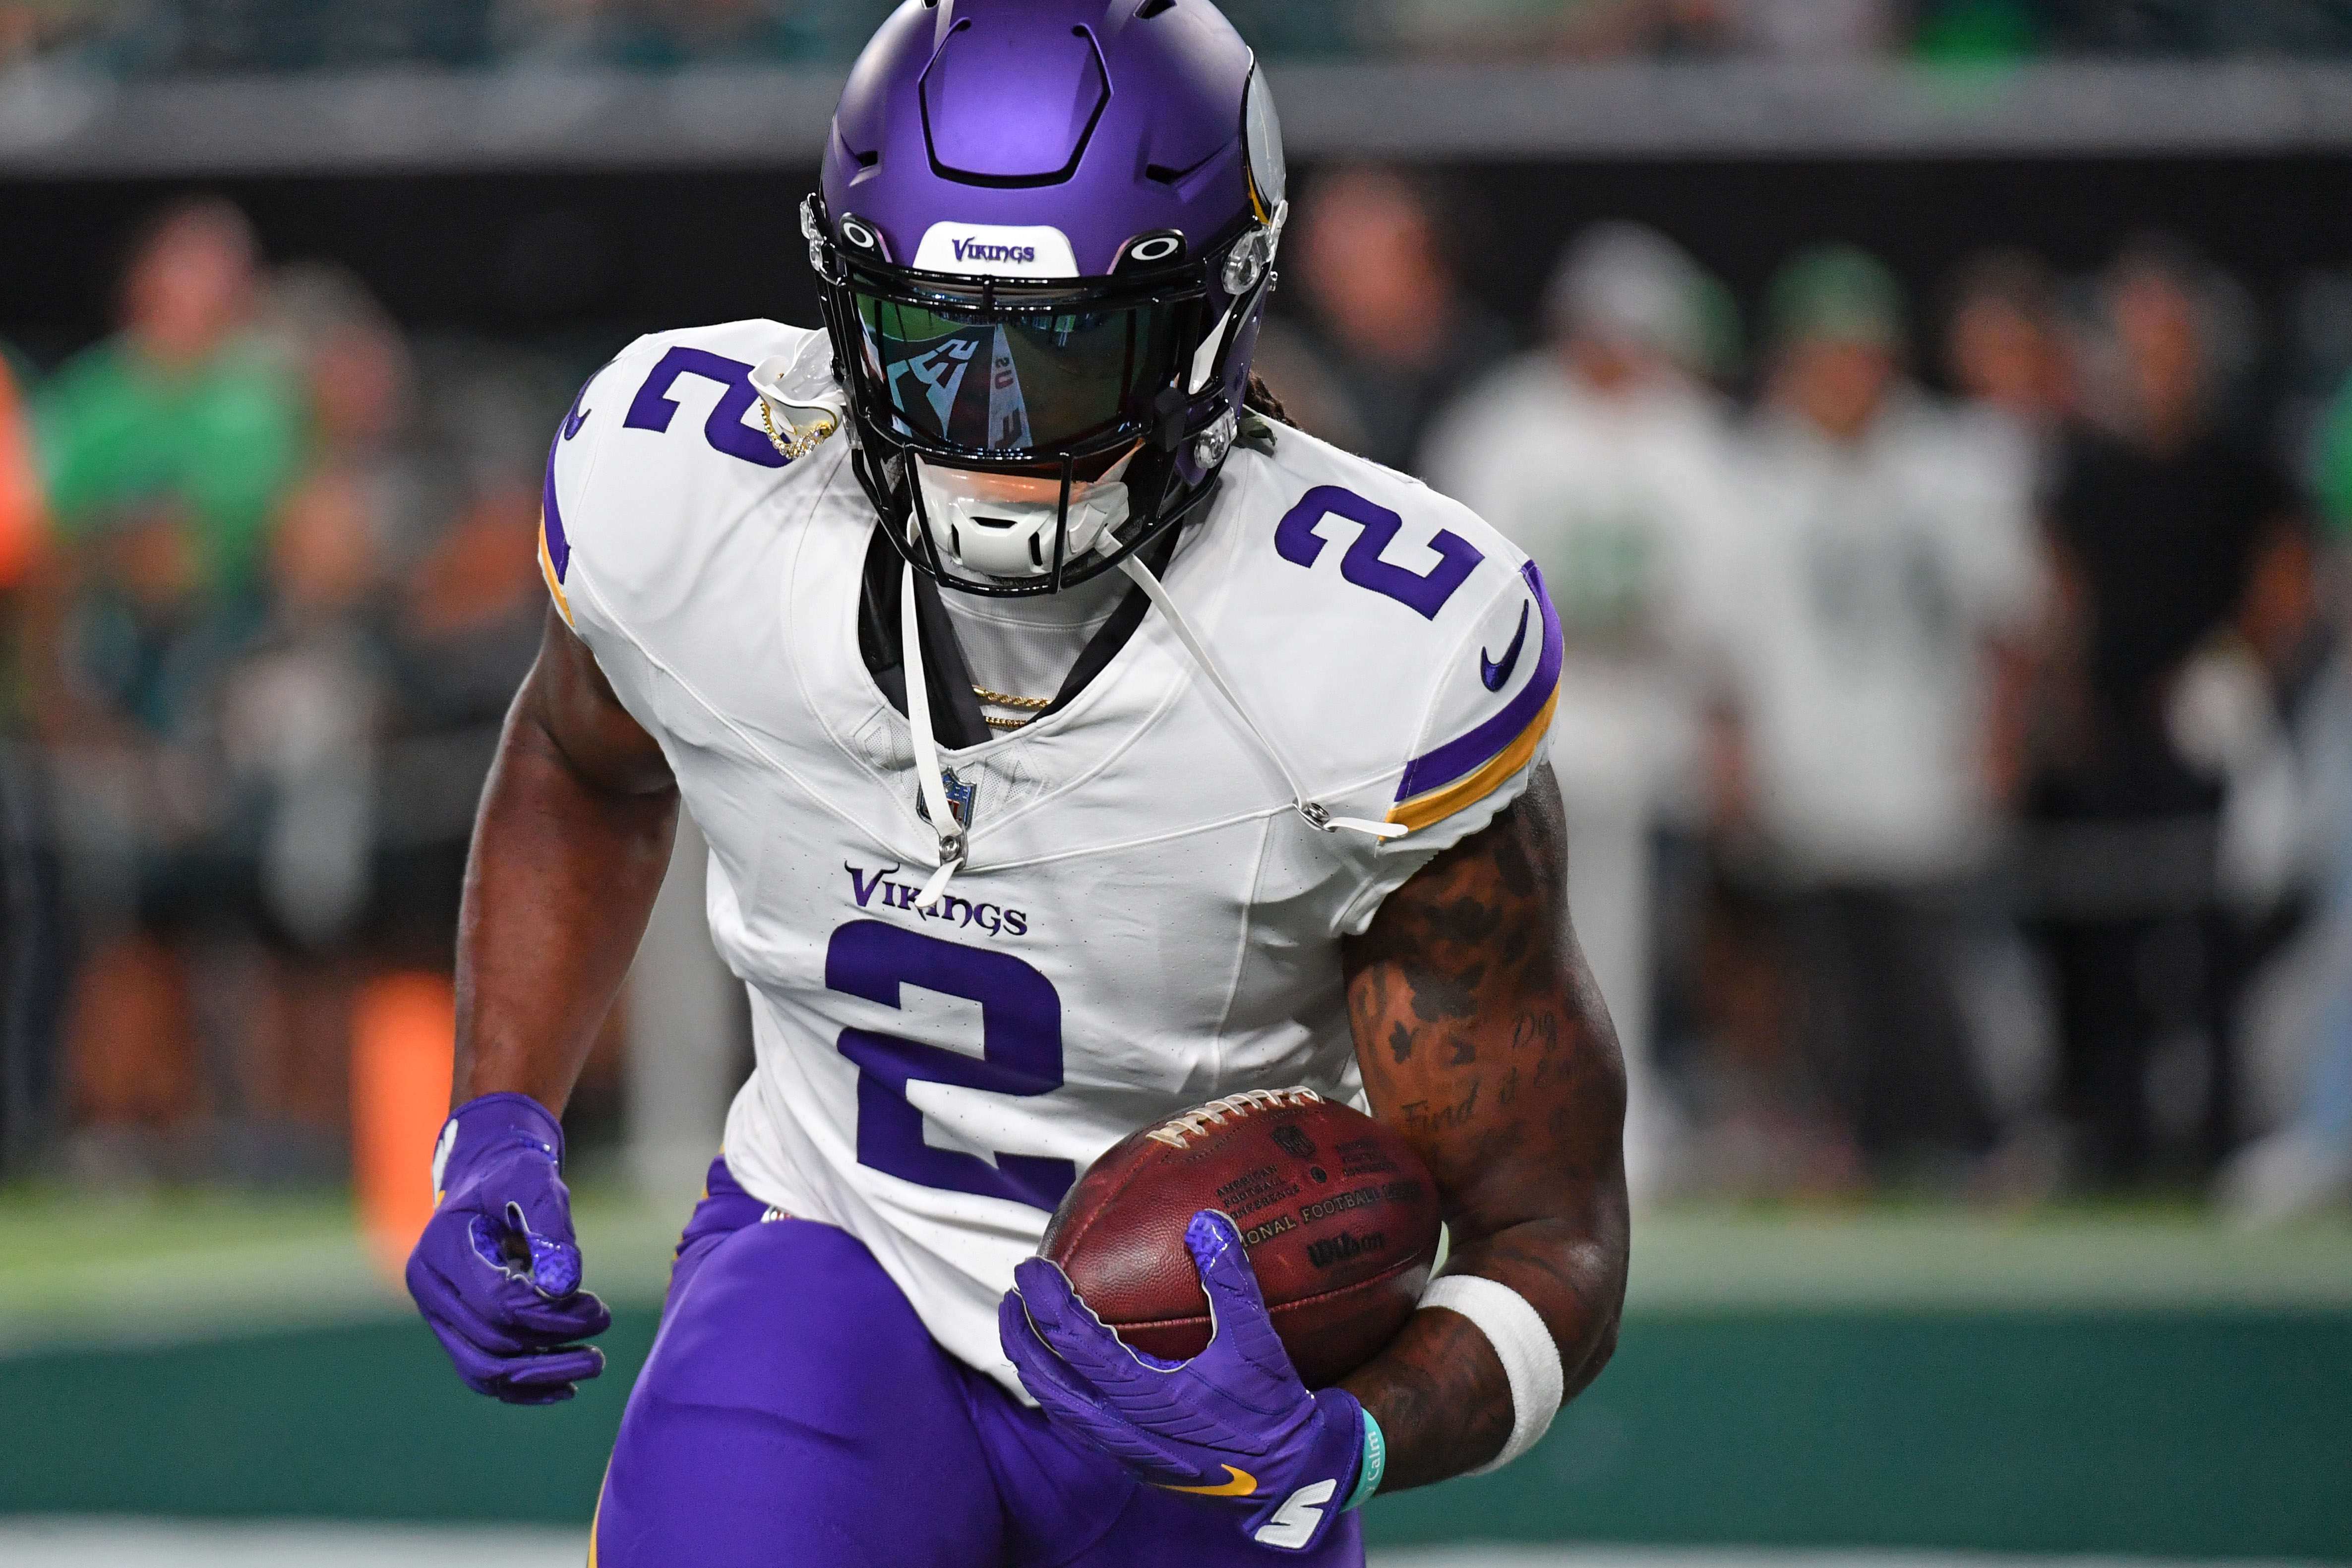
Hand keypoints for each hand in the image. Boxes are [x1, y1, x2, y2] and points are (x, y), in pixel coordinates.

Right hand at [405, 1092, 611, 1404]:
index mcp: (441, 1250)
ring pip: (483, 1369)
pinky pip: (481, 1375)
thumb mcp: (534, 1180)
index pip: (497, 1303)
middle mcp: (429, 1288)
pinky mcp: (453, 1331)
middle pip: (493, 1340)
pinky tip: (565, 1386)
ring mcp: (437, 1315)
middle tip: (603, 1325)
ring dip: (542, 1375)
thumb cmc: (514, 1177)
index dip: (552, 1315)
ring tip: (593, 1362)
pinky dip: (523, 1388)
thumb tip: (565, 1286)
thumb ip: (550, 1225)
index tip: (598, 1308)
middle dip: (554, 1342)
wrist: (487, 1180)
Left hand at [1001, 1210, 1367, 1552]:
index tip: (1029, 1268)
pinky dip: (1060, 1392)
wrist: (1290, 1479)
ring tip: (1028, 1330)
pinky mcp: (1135, 1463)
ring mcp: (1127, 1451)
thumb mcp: (1257, 1343)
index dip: (1046, 1302)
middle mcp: (1127, 1430)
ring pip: (1058, 1408)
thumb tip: (1207, 1223)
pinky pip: (1079, 1424)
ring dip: (1035, 1366)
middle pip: (1046, 1381)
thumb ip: (1232, 1282)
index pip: (1075, 1343)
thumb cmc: (1274, 1412)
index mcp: (1149, 1397)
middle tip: (1014, 1296)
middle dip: (1020, 1336)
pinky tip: (1069, 1372)